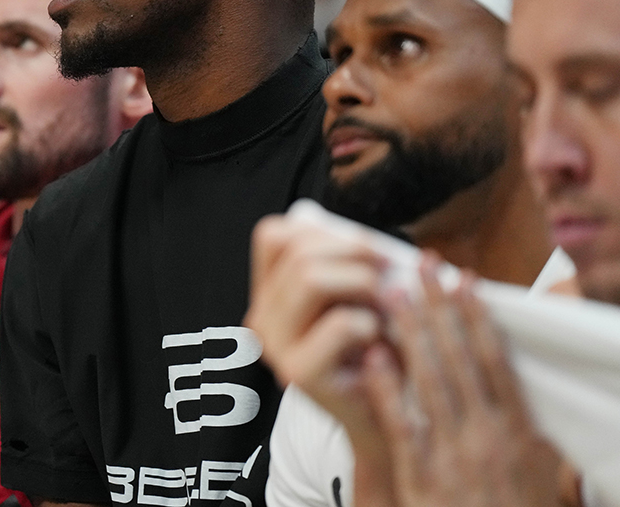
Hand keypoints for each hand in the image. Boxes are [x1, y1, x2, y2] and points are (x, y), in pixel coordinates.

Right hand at [244, 214, 387, 443]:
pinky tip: (383, 342)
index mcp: (269, 295)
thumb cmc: (379, 351)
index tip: (369, 251)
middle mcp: (262, 317)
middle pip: (299, 253)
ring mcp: (275, 346)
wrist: (384, 421)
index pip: (273, 235)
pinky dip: (374, 323)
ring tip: (388, 307)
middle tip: (392, 274)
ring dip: (364, 284)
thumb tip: (372, 245)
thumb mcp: (357, 298)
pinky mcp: (299, 373)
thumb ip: (350, 265)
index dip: (325, 233)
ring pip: (311, 279)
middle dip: (357, 254)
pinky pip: (341, 323)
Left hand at [364, 256, 561, 506]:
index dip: (478, 315)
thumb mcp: (533, 466)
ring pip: (431, 380)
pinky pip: (404, 423)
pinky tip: (373, 353)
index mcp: (516, 429)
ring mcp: (454, 454)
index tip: (463, 278)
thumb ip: (519, 423)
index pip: (495, 358)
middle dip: (440, 307)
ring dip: (411, 332)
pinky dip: (388, 387)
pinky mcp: (423, 476)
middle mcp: (487, 435)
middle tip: (422, 265)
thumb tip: (504, 376)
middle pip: (461, 357)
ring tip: (392, 291)